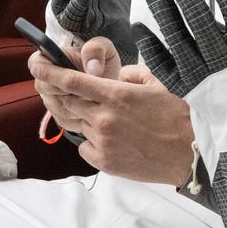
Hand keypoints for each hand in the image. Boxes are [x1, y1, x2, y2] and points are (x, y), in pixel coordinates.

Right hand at [28, 36, 119, 127]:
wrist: (110, 82)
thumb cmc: (103, 61)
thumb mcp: (104, 48)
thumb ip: (96, 50)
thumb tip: (92, 68)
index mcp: (49, 57)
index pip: (35, 64)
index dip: (49, 72)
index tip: (69, 77)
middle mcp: (45, 79)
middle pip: (44, 89)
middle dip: (65, 91)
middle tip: (87, 91)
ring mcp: (50, 99)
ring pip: (55, 106)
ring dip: (74, 106)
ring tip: (93, 101)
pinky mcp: (59, 115)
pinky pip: (64, 120)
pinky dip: (78, 118)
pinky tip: (92, 112)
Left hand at [29, 45, 194, 183]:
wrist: (189, 154)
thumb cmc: (174, 118)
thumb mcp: (154, 85)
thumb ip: (130, 75)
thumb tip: (116, 76)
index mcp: (115, 95)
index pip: (72, 81)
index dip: (50, 73)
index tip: (37, 66)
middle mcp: (104, 117)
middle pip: (68, 102)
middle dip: (61, 93)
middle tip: (58, 87)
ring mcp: (102, 141)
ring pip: (75, 124)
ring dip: (77, 117)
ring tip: (88, 114)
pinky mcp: (104, 161)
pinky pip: (84, 146)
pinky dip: (88, 139)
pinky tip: (105, 137)